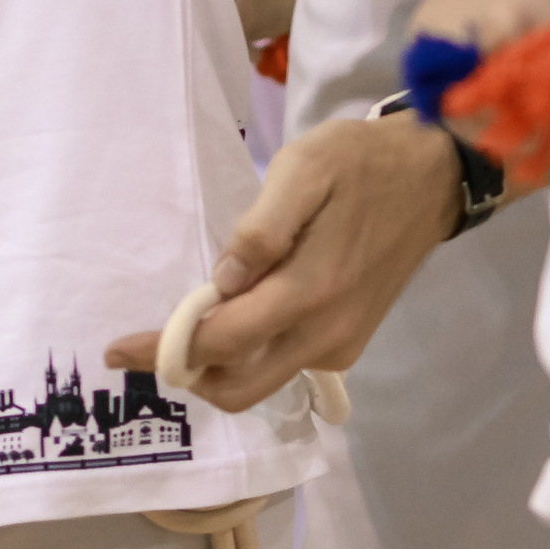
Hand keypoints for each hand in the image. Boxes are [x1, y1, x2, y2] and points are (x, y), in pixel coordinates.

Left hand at [105, 116, 458, 411]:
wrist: (432, 178)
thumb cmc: (361, 163)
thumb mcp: (306, 169)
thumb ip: (263, 229)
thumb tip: (222, 281)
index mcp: (311, 291)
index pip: (222, 341)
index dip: (164, 348)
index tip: (117, 350)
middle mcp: (326, 334)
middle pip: (237, 386)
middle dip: (185, 372)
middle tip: (147, 343)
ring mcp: (340, 344)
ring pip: (260, 382)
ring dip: (216, 366)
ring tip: (186, 324)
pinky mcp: (348, 342)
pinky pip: (284, 364)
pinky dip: (248, 354)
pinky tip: (234, 315)